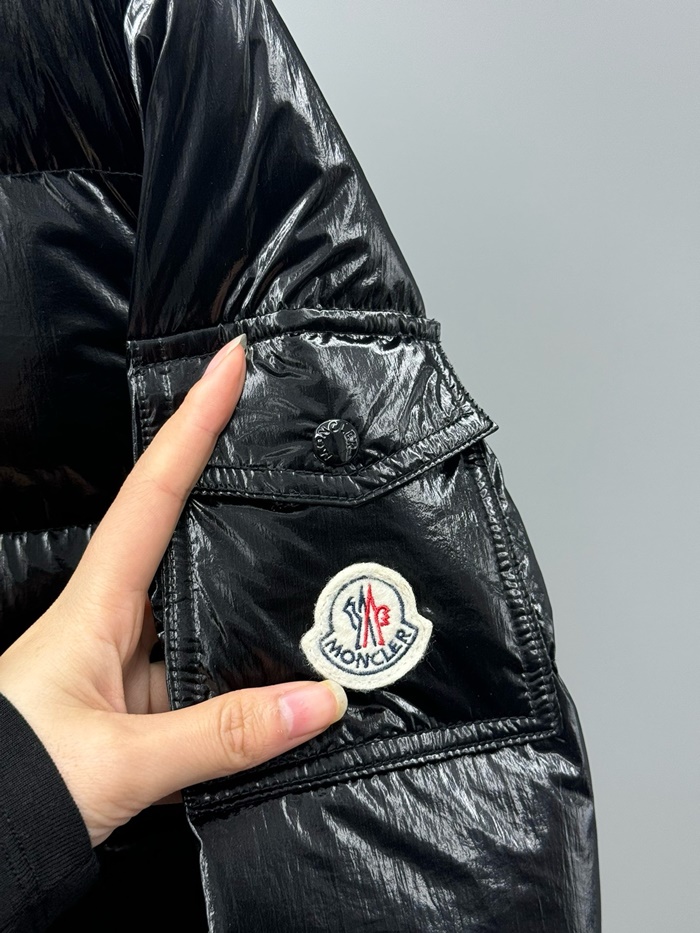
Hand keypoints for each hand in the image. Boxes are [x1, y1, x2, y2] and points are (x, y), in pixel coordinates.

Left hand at [0, 335, 346, 846]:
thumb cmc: (12, 786)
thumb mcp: (117, 761)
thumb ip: (220, 735)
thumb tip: (318, 700)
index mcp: (95, 605)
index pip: (153, 491)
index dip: (192, 422)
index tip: (228, 362)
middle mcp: (115, 620)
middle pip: (184, 530)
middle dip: (231, 478)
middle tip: (285, 436)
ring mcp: (131, 662)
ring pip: (207, 607)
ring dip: (256, 587)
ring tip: (321, 558)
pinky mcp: (144, 703)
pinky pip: (210, 667)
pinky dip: (251, 667)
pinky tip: (290, 671)